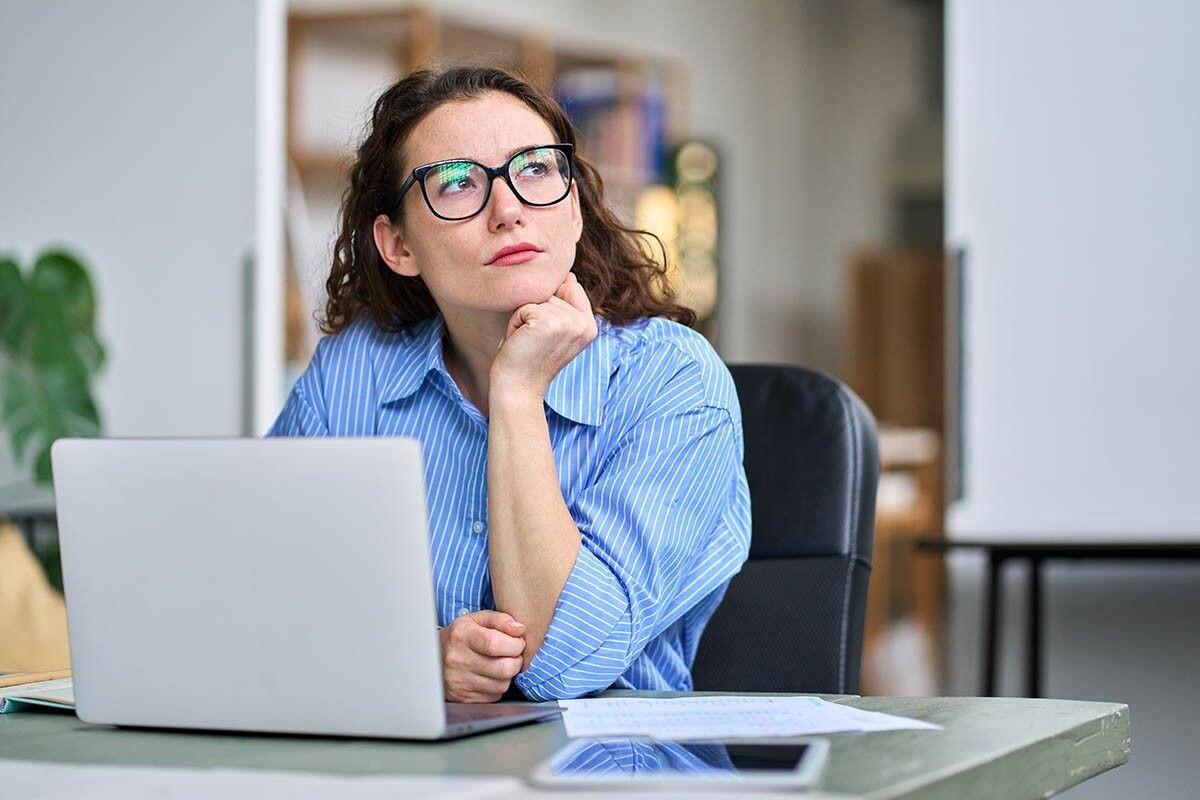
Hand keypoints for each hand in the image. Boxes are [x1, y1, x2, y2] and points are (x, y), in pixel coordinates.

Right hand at [438, 610, 526, 702]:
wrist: (433, 656)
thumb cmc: (460, 636)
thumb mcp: (477, 619)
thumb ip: (501, 620)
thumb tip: (520, 629)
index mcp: (462, 635)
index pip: (495, 644)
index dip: (515, 645)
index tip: (518, 643)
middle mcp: (457, 659)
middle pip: (504, 668)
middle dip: (516, 661)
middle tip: (513, 654)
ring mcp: (458, 681)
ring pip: (502, 685)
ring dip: (508, 675)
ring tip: (499, 664)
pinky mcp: (462, 697)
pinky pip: (494, 696)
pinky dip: (497, 686)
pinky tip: (489, 676)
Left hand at [490, 272, 597, 399]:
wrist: (518, 389)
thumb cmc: (530, 358)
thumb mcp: (555, 330)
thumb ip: (565, 304)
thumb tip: (569, 275)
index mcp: (591, 325)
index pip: (570, 286)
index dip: (549, 306)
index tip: (545, 336)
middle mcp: (585, 323)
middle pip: (551, 291)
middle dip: (534, 312)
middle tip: (534, 341)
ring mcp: (568, 323)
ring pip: (536, 298)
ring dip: (523, 318)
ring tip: (527, 342)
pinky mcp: (547, 323)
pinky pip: (523, 306)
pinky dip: (514, 323)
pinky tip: (521, 343)